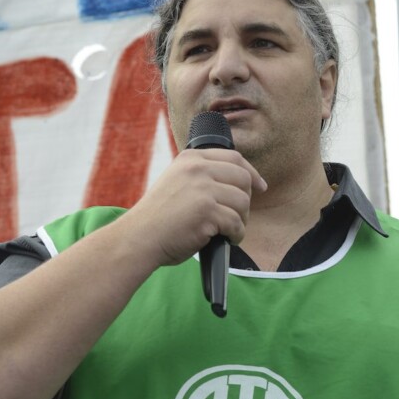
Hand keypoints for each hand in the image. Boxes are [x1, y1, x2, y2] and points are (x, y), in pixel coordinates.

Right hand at [125, 148, 266, 266]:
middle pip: (243, 179)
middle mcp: (197, 168)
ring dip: (241, 220)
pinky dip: (236, 235)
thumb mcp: (177, 182)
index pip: (234, 158)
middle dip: (246, 201)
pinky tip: (228, 240)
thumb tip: (242, 181)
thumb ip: (202, 176)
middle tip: (238, 217)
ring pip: (242, 202)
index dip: (252, 173)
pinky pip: (236, 223)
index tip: (260, 187)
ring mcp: (202, 189)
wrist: (138, 238)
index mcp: (191, 158)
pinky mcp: (207, 211)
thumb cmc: (159, 217)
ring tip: (229, 230)